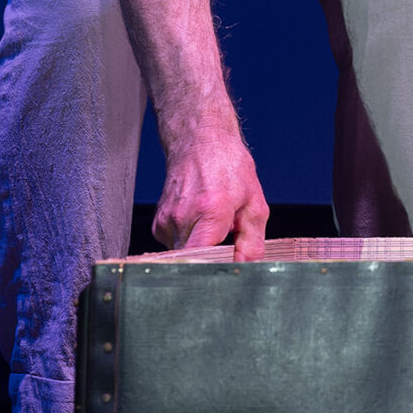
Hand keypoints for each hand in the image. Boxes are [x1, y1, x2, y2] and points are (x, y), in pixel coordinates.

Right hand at [152, 132, 270, 258]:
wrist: (200, 142)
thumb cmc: (228, 167)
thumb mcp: (254, 204)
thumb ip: (252, 241)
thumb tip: (248, 266)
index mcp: (210, 212)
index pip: (202, 260)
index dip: (215, 270)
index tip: (228, 268)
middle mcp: (183, 218)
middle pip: (194, 262)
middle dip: (212, 260)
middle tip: (226, 243)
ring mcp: (167, 221)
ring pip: (184, 256)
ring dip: (201, 248)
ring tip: (213, 225)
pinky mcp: (159, 224)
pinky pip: (175, 246)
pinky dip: (190, 240)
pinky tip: (200, 221)